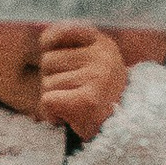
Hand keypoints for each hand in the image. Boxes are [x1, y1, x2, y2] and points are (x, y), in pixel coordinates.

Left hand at [34, 22, 134, 142]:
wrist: (122, 133)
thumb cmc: (100, 98)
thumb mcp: (95, 65)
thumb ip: (74, 49)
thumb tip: (43, 38)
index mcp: (104, 44)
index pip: (64, 31)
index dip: (50, 41)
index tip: (48, 50)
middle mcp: (102, 57)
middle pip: (48, 61)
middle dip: (53, 80)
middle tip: (74, 93)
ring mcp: (96, 77)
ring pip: (46, 83)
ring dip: (54, 99)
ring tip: (75, 106)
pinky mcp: (87, 101)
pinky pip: (47, 100)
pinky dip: (51, 114)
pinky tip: (67, 118)